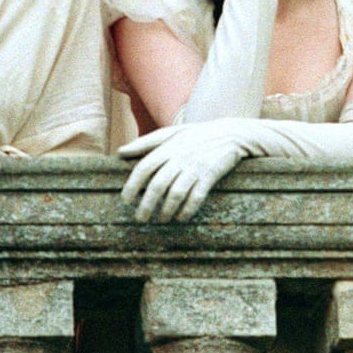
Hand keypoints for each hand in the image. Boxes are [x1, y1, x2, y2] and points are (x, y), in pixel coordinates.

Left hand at [119, 122, 245, 221]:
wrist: (232, 134)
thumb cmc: (198, 135)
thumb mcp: (172, 133)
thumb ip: (146, 142)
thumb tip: (120, 152)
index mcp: (168, 148)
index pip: (144, 168)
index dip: (132, 186)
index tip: (126, 201)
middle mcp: (180, 158)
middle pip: (158, 185)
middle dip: (147, 205)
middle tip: (141, 218)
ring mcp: (196, 167)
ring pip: (176, 193)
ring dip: (167, 210)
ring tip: (162, 220)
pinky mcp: (211, 175)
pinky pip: (196, 196)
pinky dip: (187, 209)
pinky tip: (182, 217)